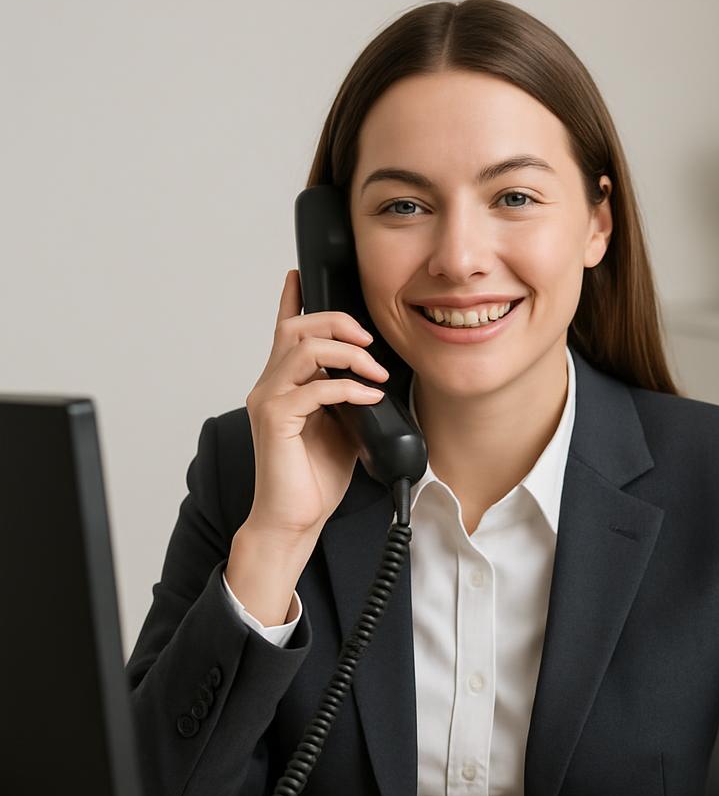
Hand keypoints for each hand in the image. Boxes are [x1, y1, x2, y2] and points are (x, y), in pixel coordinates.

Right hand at [244, 269, 390, 540]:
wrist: (293, 520)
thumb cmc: (313, 480)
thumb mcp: (342, 428)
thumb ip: (348, 399)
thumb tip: (373, 381)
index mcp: (283, 385)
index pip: (283, 331)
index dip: (291, 299)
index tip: (299, 275)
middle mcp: (269, 387)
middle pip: (296, 328)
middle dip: (337, 323)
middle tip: (369, 340)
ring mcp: (268, 401)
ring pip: (304, 349)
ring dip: (348, 354)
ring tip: (374, 372)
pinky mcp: (275, 421)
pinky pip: (314, 389)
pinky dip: (347, 387)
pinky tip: (368, 398)